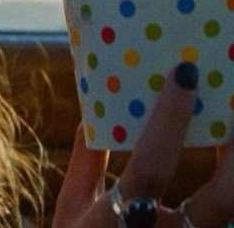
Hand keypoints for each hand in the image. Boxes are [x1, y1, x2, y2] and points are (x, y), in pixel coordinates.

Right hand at [53, 62, 233, 226]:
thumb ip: (84, 164)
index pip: (151, 167)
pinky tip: (230, 165)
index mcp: (117, 222)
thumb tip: (91, 112)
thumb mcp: (72, 212)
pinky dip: (232, 191)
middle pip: (220, 198)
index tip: (184, 76)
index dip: (170, 122)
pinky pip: (228, 221)